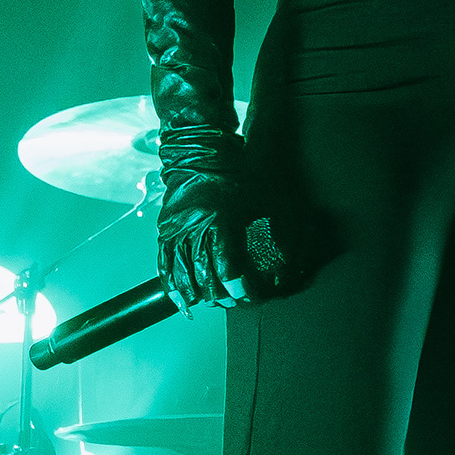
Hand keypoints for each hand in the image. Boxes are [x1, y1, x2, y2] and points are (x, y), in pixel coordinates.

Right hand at [157, 156, 296, 309]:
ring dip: (198, 294)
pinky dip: (172, 285)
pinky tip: (181, 300)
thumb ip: (281, 231)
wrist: (204, 151)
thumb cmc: (239, 173)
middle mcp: (194, 227)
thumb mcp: (268, 199)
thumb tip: (290, 263)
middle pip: (204, 276)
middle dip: (221, 295)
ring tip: (212, 303)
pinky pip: (164, 264)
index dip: (239, 287)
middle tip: (234, 302)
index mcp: (220, 220)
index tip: (249, 295)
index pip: (227, 267)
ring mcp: (176, 230)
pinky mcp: (165, 229)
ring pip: (183, 274)